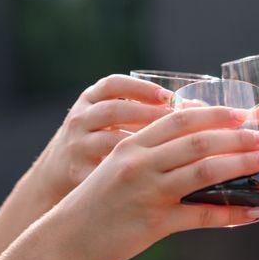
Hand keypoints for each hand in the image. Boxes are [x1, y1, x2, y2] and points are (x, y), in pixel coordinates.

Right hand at [31, 74, 171, 201]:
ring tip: (171, 148)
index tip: (167, 95)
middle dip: (148, 114)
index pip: (113, 85)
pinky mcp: (77, 171)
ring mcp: (76, 145)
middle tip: (179, 123)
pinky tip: (154, 174)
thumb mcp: (110, 117)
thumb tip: (201, 109)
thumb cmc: (100, 140)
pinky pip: (106, 170)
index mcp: (90, 99)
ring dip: (142, 143)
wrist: (57, 172)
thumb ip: (143, 109)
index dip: (140, 88)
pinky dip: (131, 171)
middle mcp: (80, 118)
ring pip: (110, 140)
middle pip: (113, 111)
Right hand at [42, 106, 258, 259]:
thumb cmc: (94, 200)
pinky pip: (202, 216)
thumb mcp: (118, 166)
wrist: (64, 238)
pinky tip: (253, 211)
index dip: (214, 114)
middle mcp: (140, 163)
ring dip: (241, 164)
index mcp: (132, 144)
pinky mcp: (155, 222)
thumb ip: (151, 152)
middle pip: (199, 141)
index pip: (180, 119)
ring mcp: (148, 192)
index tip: (240, 113)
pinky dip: (231, 213)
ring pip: (205, 171)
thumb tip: (194, 145)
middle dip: (238, 136)